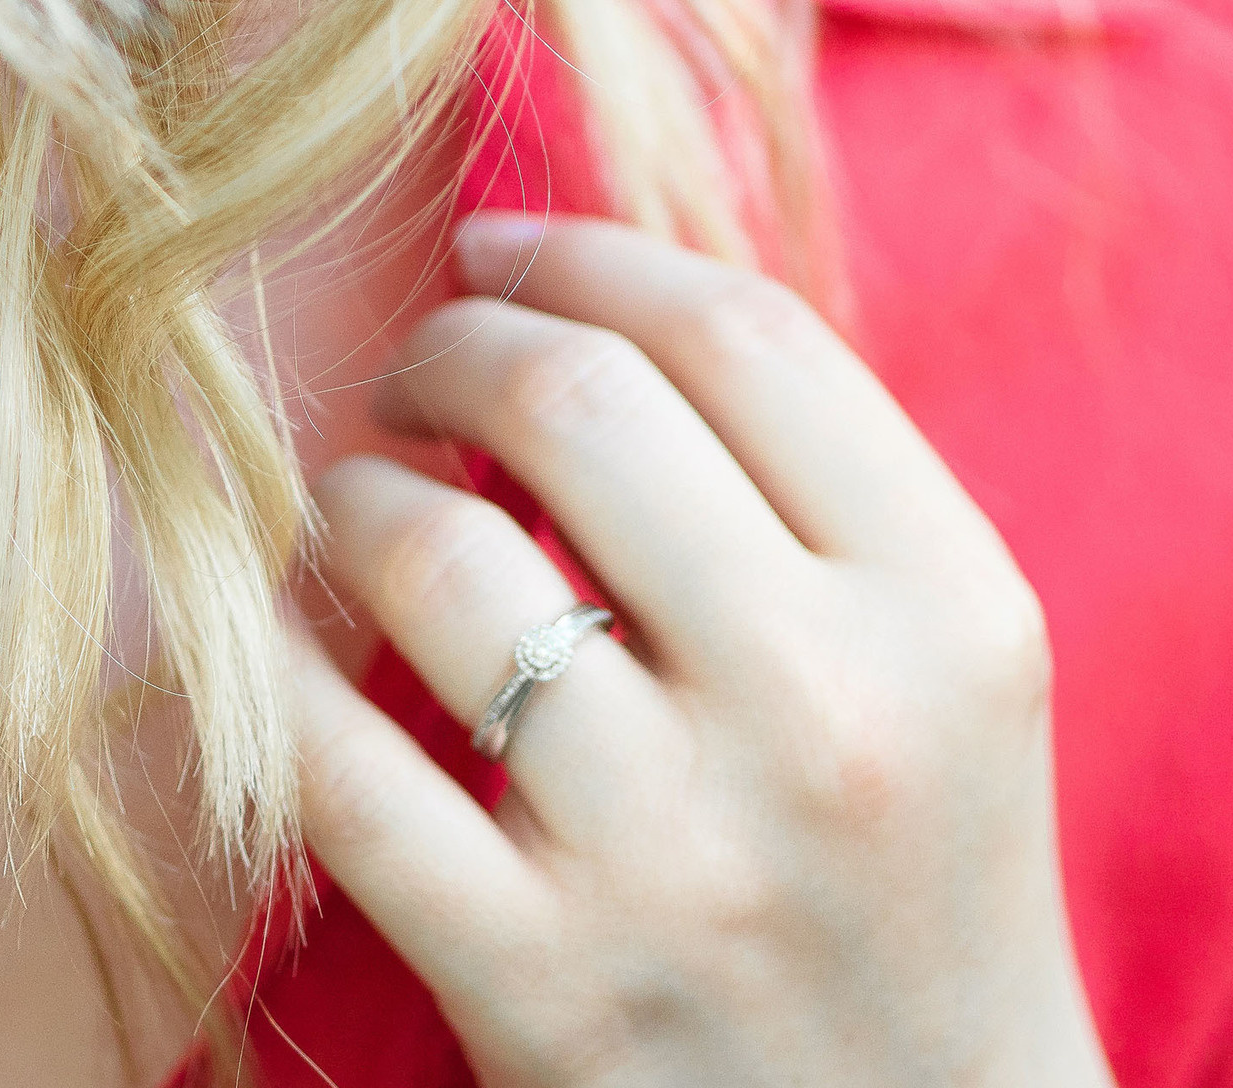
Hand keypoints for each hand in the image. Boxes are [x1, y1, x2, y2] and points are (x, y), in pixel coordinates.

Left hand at [288, 215, 1114, 1087]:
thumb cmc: (912, 880)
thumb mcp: (944, 668)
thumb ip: (803, 484)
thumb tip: (570, 295)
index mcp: (953, 609)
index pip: (738, 334)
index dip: (583, 254)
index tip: (496, 248)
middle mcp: (831, 714)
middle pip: (574, 404)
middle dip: (450, 347)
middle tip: (416, 373)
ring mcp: (677, 855)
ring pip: (433, 556)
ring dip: (355, 495)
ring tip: (363, 509)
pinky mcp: (539, 983)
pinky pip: (334, 758)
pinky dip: (279, 667)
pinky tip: (291, 642)